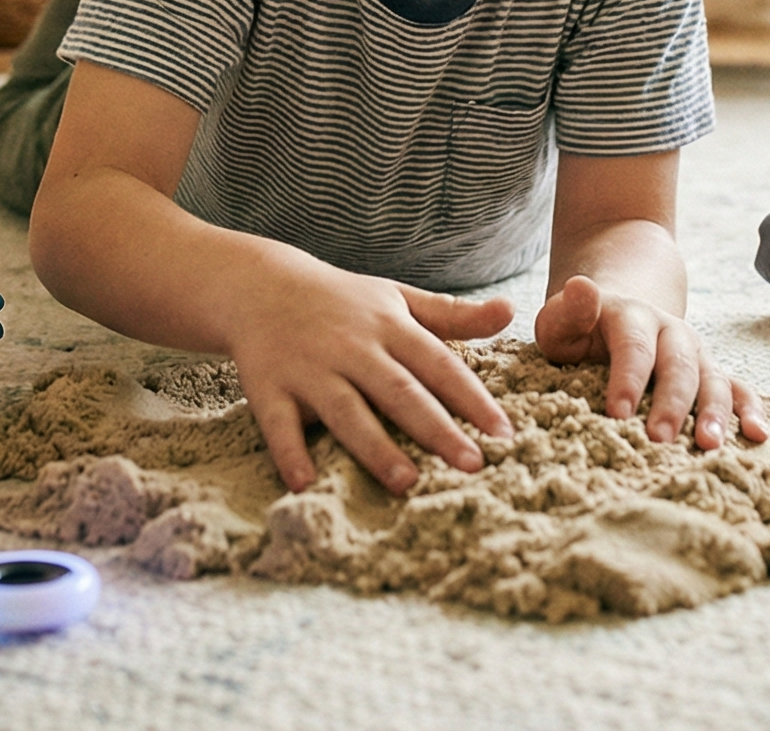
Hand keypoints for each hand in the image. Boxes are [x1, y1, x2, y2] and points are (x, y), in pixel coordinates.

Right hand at [221, 254, 514, 495]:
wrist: (260, 285)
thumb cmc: (342, 301)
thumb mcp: (398, 299)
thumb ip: (452, 315)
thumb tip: (509, 311)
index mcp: (388, 326)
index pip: (438, 364)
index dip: (472, 398)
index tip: (503, 432)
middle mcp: (351, 347)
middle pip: (399, 391)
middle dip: (436, 429)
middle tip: (471, 465)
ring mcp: (308, 367)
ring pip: (345, 410)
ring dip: (374, 447)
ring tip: (406, 483)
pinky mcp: (268, 386)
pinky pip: (279, 423)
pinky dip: (290, 453)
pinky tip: (306, 484)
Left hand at [533, 274, 768, 449]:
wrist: (622, 310)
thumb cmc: (583, 330)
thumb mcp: (563, 320)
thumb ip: (569, 311)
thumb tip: (582, 287)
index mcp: (632, 317)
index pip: (633, 347)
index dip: (627, 380)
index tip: (617, 414)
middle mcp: (671, 333)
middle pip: (678, 365)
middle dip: (671, 403)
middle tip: (660, 440)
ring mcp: (696, 353)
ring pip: (713, 379)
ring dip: (715, 412)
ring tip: (710, 446)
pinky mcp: (711, 373)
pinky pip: (738, 389)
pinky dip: (751, 410)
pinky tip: (759, 435)